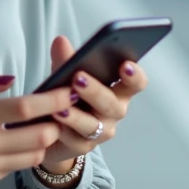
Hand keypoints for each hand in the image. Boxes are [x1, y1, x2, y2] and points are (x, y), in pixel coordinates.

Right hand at [0, 68, 73, 188]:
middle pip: (40, 135)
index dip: (53, 99)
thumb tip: (10, 80)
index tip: (68, 90)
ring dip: (44, 140)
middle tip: (59, 110)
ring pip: (34, 155)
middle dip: (56, 122)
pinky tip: (20, 141)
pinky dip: (25, 153)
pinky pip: (17, 167)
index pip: (26, 108)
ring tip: (43, 125)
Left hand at [40, 35, 147, 171]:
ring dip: (77, 115)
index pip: (136, 83)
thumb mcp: (66, 74)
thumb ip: (66, 60)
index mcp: (118, 89)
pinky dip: (64, 131)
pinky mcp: (84, 146)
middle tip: (78, 78)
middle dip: (95, 91)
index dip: (134, 75)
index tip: (125, 65)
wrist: (55, 129)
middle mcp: (114, 111)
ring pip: (93, 125)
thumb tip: (60, 41)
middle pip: (112, 103)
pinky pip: (76, 141)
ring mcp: (101, 131)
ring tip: (60, 107)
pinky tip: (53, 124)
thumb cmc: (68, 95)